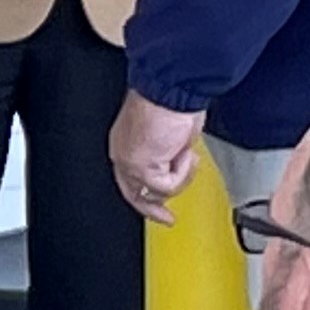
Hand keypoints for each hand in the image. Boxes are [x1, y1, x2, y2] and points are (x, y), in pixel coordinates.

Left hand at [110, 91, 200, 221]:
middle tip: (167, 219)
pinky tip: (186, 155)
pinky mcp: (141, 168)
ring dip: (179, 178)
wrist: (173, 90)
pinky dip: (183, 173)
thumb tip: (175, 164)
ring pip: (155, 193)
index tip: (159, 209)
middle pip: (133, 194)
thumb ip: (168, 154)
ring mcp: (129, 162)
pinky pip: (167, 187)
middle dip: (153, 209)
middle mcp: (122, 154)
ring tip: (187, 156)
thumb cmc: (173, 102)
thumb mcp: (171, 135)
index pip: (129, 180)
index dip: (144, 198)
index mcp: (125, 143)